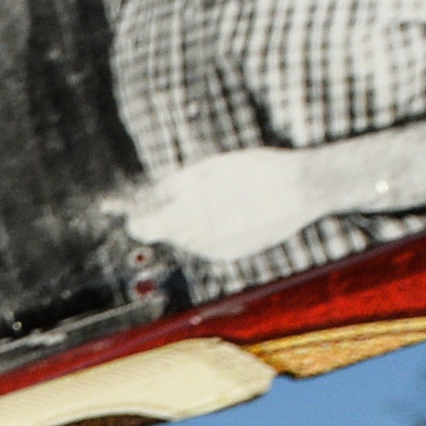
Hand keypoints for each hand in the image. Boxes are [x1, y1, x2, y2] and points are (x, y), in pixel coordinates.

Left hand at [120, 149, 327, 268]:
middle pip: (166, 231)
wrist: (300, 190)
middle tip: (184, 193)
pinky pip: (209, 244)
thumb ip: (171, 186)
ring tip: (222, 196)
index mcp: (185, 216)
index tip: (125, 209)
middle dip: (167, 215)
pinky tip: (234, 211)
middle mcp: (196, 241)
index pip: (141, 227)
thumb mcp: (207, 169)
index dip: (133, 217)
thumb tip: (147, 196)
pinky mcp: (231, 256)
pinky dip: (212, 229)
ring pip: (188, 238)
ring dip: (191, 221)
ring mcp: (214, 251)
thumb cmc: (252, 171)